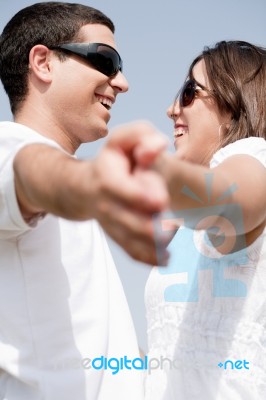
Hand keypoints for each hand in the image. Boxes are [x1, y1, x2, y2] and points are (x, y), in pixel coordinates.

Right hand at [91, 121, 170, 264]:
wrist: (84, 187)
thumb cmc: (114, 159)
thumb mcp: (125, 139)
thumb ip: (142, 136)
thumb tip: (158, 146)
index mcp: (106, 176)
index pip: (117, 188)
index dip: (137, 195)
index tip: (161, 201)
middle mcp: (104, 203)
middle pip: (125, 220)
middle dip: (149, 227)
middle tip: (174, 226)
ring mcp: (109, 222)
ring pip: (129, 240)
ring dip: (152, 246)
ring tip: (173, 242)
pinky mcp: (116, 235)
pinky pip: (130, 250)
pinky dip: (148, 257)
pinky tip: (167, 259)